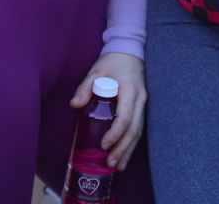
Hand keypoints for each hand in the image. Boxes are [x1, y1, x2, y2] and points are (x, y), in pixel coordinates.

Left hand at [71, 50, 145, 171]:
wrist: (130, 52)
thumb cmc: (112, 62)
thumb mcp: (96, 71)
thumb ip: (85, 87)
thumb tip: (74, 105)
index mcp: (130, 89)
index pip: (125, 116)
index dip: (115, 133)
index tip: (103, 144)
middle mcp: (140, 99)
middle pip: (135, 129)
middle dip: (123, 148)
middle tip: (111, 162)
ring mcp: (144, 104)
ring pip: (139, 131)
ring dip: (129, 150)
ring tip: (118, 166)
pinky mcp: (143, 107)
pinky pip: (139, 128)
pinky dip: (132, 143)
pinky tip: (124, 155)